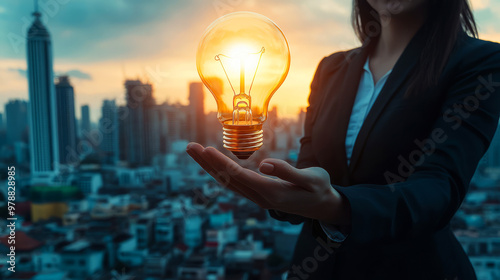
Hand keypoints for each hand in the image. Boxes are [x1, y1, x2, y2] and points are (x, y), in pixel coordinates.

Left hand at [186, 142, 349, 225]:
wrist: (324, 206)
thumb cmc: (320, 189)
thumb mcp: (311, 179)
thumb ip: (288, 171)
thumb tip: (264, 164)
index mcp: (272, 192)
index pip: (239, 176)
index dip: (221, 163)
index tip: (205, 149)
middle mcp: (260, 197)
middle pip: (227, 179)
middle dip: (207, 163)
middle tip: (189, 147)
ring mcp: (258, 198)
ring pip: (228, 182)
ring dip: (210, 167)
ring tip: (195, 151)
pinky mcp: (259, 195)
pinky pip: (234, 184)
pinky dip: (221, 172)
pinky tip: (212, 164)